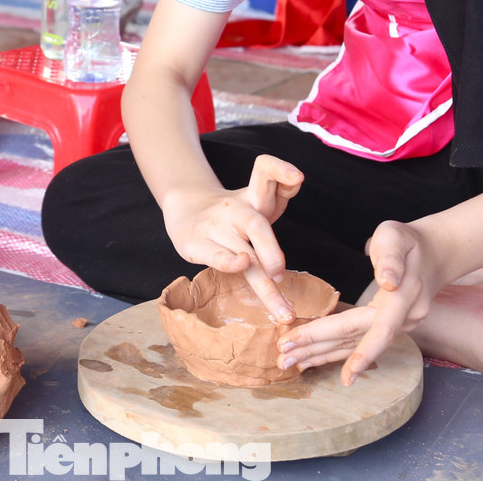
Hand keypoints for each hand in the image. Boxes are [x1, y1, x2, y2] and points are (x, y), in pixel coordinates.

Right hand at [160, 155, 303, 321]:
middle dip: (272, 252)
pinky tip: (240, 268)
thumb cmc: (233, 214)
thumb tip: (295, 195)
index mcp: (252, 197)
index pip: (264, 171)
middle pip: (256, 224)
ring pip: (243, 255)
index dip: (281, 171)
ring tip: (284, 311)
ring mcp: (214, 225)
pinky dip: (230, 264)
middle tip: (281, 273)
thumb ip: (279, 196)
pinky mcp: (194, 242)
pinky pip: (217, 256)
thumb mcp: (256, 200)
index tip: (297, 177)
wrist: (185, 205)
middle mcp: (234, 210)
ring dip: (265, 287)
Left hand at [278, 219, 440, 384]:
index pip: (377, 328)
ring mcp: (400, 326)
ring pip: (356, 345)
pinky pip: (359, 341)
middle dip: (320, 350)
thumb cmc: (408, 241)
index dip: (360, 352)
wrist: (435, 252)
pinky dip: (333, 351)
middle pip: (358, 339)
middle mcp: (404, 319)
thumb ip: (390, 258)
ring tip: (289, 362)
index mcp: (404, 297)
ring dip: (321, 355)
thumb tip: (388, 282)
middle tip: (285, 358)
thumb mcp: (396, 236)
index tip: (343, 375)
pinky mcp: (390, 327)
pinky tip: (311, 359)